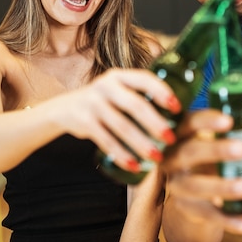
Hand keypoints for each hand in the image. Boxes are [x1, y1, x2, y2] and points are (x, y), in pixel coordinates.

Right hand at [53, 68, 179, 171]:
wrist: (64, 109)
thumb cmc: (103, 101)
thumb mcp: (117, 90)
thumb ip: (138, 95)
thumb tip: (176, 114)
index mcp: (119, 76)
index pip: (145, 79)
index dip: (162, 92)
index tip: (177, 108)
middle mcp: (105, 86)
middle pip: (136, 105)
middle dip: (155, 123)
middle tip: (171, 138)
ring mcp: (93, 104)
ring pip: (122, 126)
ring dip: (141, 143)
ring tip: (157, 156)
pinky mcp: (85, 122)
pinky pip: (107, 141)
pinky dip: (122, 155)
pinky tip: (134, 165)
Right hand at [161, 109, 241, 233]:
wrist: (193, 193)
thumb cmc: (211, 157)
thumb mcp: (225, 141)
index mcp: (184, 134)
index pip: (190, 122)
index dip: (207, 121)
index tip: (228, 121)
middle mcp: (174, 158)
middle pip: (189, 152)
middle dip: (215, 150)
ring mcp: (178, 184)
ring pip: (195, 186)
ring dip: (221, 187)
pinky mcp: (187, 208)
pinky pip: (206, 214)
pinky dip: (226, 220)